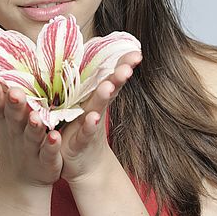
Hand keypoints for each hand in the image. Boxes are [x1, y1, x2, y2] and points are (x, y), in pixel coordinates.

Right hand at [0, 58, 63, 187]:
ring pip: (32, 135)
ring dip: (33, 126)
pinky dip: (51, 146)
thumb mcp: (1, 115)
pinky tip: (55, 137)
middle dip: (14, 105)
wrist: (21, 179)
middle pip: (14, 117)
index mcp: (6, 118)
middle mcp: (16, 131)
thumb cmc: (13, 136)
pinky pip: (48, 153)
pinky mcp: (46, 161)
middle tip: (14, 92)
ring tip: (35, 116)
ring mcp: (31, 147)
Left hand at [58, 51, 141, 184]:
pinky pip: (83, 134)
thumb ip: (87, 81)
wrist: (84, 164)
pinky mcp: (79, 143)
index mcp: (95, 97)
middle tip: (127, 67)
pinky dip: (88, 126)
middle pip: (108, 91)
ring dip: (103, 97)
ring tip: (108, 86)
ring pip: (97, 109)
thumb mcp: (85, 103)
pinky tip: (91, 118)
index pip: (111, 78)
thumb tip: (90, 51)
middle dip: (117, 78)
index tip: (137, 53)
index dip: (124, 66)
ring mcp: (89, 126)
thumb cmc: (83, 127)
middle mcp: (96, 109)